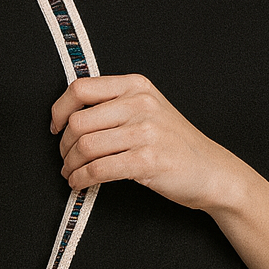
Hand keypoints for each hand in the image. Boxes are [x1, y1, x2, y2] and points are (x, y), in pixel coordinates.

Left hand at [50, 73, 243, 211]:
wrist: (212, 171)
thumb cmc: (175, 143)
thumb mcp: (149, 109)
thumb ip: (114, 105)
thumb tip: (69, 117)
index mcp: (136, 85)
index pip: (80, 88)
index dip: (59, 110)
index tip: (56, 127)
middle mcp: (140, 103)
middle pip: (78, 122)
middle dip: (64, 146)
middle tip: (66, 158)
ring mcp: (145, 132)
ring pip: (85, 147)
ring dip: (70, 165)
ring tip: (72, 173)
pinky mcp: (147, 160)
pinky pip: (98, 170)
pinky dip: (81, 179)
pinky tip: (80, 183)